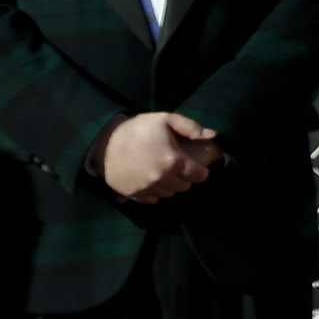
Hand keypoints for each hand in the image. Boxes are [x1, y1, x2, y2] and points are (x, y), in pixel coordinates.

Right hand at [92, 112, 221, 201]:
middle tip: (177, 166)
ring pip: (169, 194)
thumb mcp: (166, 119)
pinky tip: (150, 178)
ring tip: (163, 171)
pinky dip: (154, 192)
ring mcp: (146, 188)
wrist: (105, 141)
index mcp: (173, 161)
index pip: (199, 176)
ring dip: (170, 185)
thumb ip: (191, 127)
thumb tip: (213, 135)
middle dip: (184, 177)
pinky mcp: (133, 194)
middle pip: (184, 186)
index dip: (200, 170)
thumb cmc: (139, 128)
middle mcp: (161, 178)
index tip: (195, 165)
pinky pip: (152, 199)